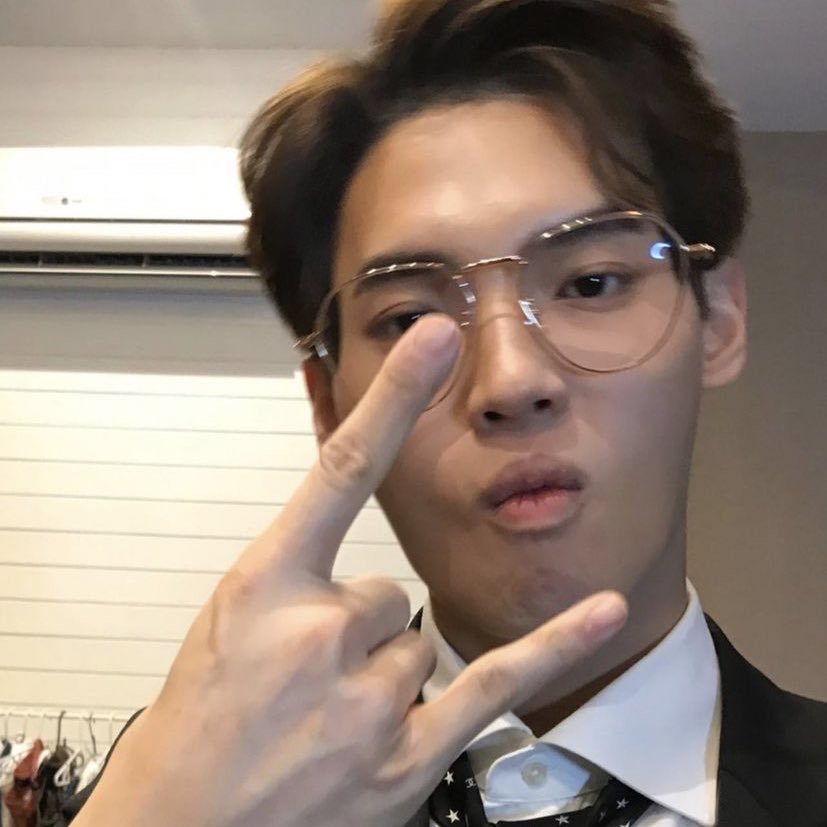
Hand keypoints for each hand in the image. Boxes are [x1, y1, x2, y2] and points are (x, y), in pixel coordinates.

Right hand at [74, 315, 626, 826]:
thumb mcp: (230, 625)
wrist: (183, 826)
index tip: (432, 340)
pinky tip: (597, 611)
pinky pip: (495, 683)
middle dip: (355, 630)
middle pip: (387, 591)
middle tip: (307, 678)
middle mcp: (321, 632)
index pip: (341, 469)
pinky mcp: (407, 752)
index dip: (391, 399)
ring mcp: (367, 696)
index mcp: (266, 585)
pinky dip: (555, 646)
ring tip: (326, 718)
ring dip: (381, 675)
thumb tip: (367, 578)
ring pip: (416, 642)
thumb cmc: (199, 723)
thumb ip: (300, 580)